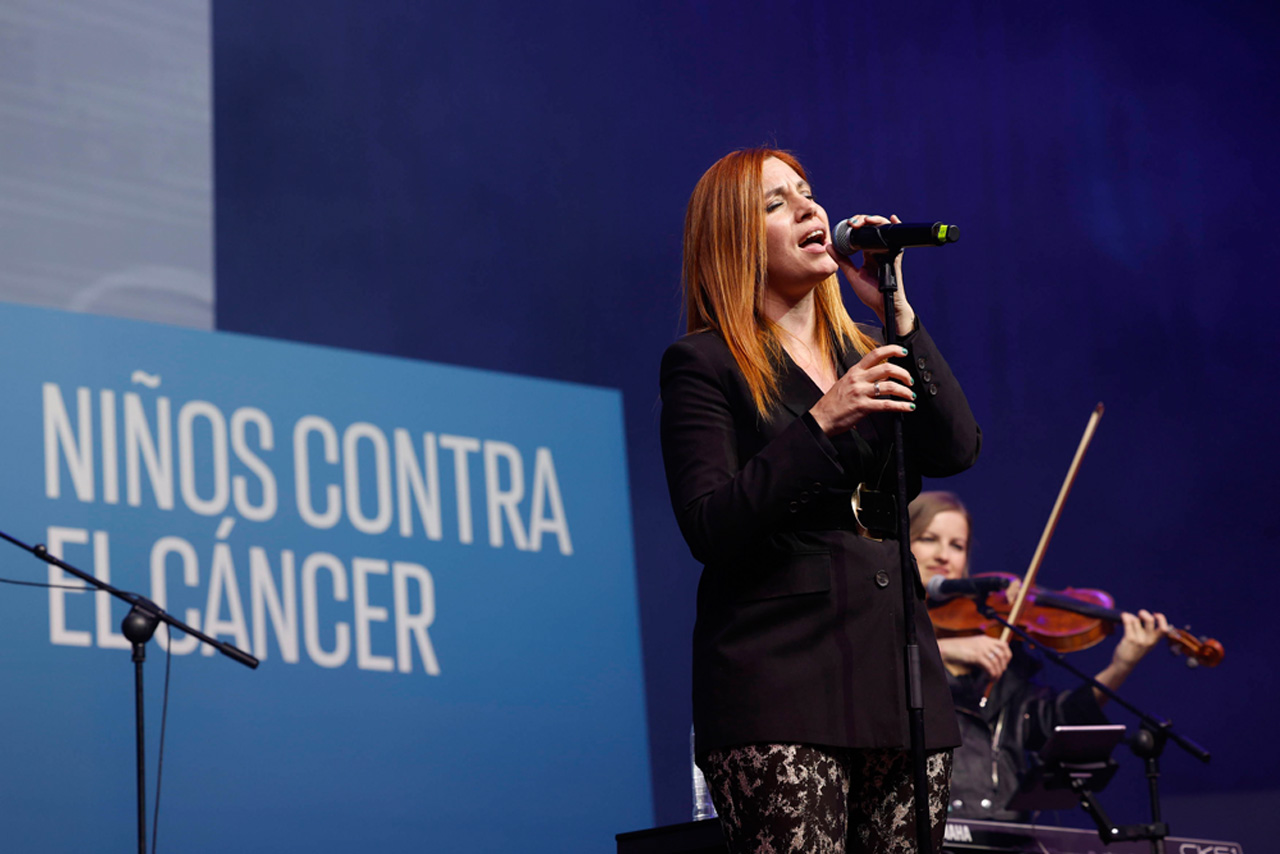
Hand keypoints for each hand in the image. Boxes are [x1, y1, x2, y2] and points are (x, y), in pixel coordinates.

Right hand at [809, 344, 914, 434]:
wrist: (821, 417)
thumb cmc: (833, 402)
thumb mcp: (847, 383)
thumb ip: (865, 378)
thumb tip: (885, 377)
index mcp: (854, 371)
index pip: (875, 354)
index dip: (892, 350)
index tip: (903, 352)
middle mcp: (858, 379)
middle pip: (887, 368)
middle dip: (904, 374)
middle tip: (909, 380)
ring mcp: (860, 392)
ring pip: (890, 386)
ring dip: (905, 391)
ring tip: (910, 395)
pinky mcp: (863, 407)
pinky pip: (887, 404)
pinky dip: (901, 405)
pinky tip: (908, 406)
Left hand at [825, 214, 916, 335]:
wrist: (884, 306)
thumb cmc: (870, 294)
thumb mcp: (852, 275)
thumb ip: (841, 260)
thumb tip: (828, 246)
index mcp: (869, 254)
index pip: (863, 233)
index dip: (856, 225)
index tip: (846, 224)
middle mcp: (879, 251)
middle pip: (873, 228)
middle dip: (863, 220)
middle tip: (853, 222)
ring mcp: (887, 252)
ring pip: (883, 230)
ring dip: (875, 221)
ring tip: (865, 220)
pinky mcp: (895, 257)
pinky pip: (897, 240)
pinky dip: (896, 227)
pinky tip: (892, 219)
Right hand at [937, 635, 1012, 678]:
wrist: (946, 648)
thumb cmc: (957, 649)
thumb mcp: (973, 646)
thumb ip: (983, 650)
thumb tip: (993, 662)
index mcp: (985, 639)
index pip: (1003, 645)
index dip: (1007, 656)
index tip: (1004, 664)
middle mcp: (985, 643)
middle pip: (1002, 655)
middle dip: (1003, 666)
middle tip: (999, 673)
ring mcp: (981, 649)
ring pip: (997, 662)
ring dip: (997, 673)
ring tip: (994, 678)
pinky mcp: (977, 656)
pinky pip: (990, 667)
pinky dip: (992, 674)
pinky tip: (989, 677)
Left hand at [1093, 609, 1168, 701]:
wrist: (1125, 664)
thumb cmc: (1135, 650)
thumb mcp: (1147, 644)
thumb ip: (1150, 633)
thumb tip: (1146, 616)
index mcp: (1155, 641)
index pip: (1164, 629)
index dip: (1162, 619)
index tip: (1155, 614)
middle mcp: (1149, 640)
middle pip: (1150, 620)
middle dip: (1144, 613)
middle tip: (1139, 614)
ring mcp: (1139, 640)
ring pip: (1135, 620)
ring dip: (1130, 616)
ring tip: (1127, 620)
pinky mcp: (1129, 639)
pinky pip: (1127, 622)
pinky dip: (1125, 616)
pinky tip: (1123, 616)